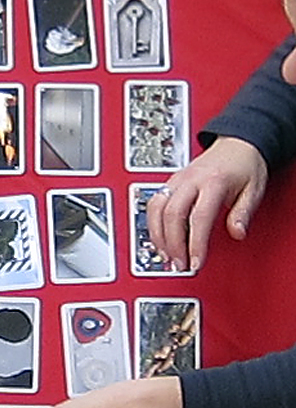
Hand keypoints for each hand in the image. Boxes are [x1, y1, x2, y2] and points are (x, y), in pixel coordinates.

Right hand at [146, 137, 267, 271]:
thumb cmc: (245, 165)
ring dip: (158, 236)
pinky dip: (153, 224)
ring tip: (167, 255)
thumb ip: (243, 213)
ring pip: (156, 210)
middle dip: (173, 245)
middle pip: (172, 215)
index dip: (195, 244)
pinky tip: (160, 238)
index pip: (199, 218)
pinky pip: (153, 204)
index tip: (196, 262)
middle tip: (180, 264)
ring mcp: (176, 180)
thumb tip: (237, 233)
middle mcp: (190, 180)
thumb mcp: (254, 189)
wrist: (236, 144)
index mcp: (213, 182)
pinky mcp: (169, 183)